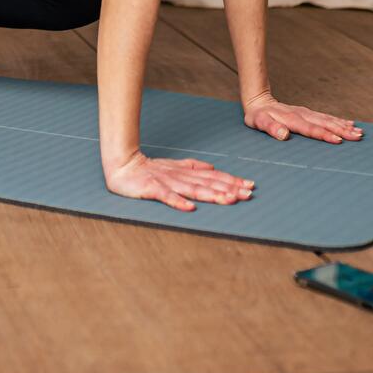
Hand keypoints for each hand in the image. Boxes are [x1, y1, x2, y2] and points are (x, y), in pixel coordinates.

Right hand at [103, 150, 254, 211]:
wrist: (123, 165)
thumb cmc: (149, 169)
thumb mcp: (174, 165)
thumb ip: (192, 166)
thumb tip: (212, 167)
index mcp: (186, 172)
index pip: (213, 177)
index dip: (232, 181)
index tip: (250, 186)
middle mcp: (180, 176)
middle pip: (208, 183)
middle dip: (229, 188)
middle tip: (248, 193)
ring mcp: (167, 182)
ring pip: (192, 189)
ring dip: (211, 194)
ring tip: (228, 200)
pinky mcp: (152, 188)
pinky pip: (166, 196)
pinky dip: (178, 201)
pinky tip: (190, 208)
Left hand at [242, 90, 363, 143]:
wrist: (259, 102)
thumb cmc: (258, 116)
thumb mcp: (259, 123)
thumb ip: (271, 128)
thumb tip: (283, 134)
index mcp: (292, 119)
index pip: (311, 129)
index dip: (325, 135)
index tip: (338, 140)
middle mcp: (303, 115)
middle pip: (325, 123)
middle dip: (342, 130)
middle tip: (357, 137)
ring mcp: (307, 113)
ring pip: (329, 120)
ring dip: (344, 126)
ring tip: (359, 132)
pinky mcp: (309, 113)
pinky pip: (327, 117)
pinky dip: (340, 121)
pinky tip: (350, 124)